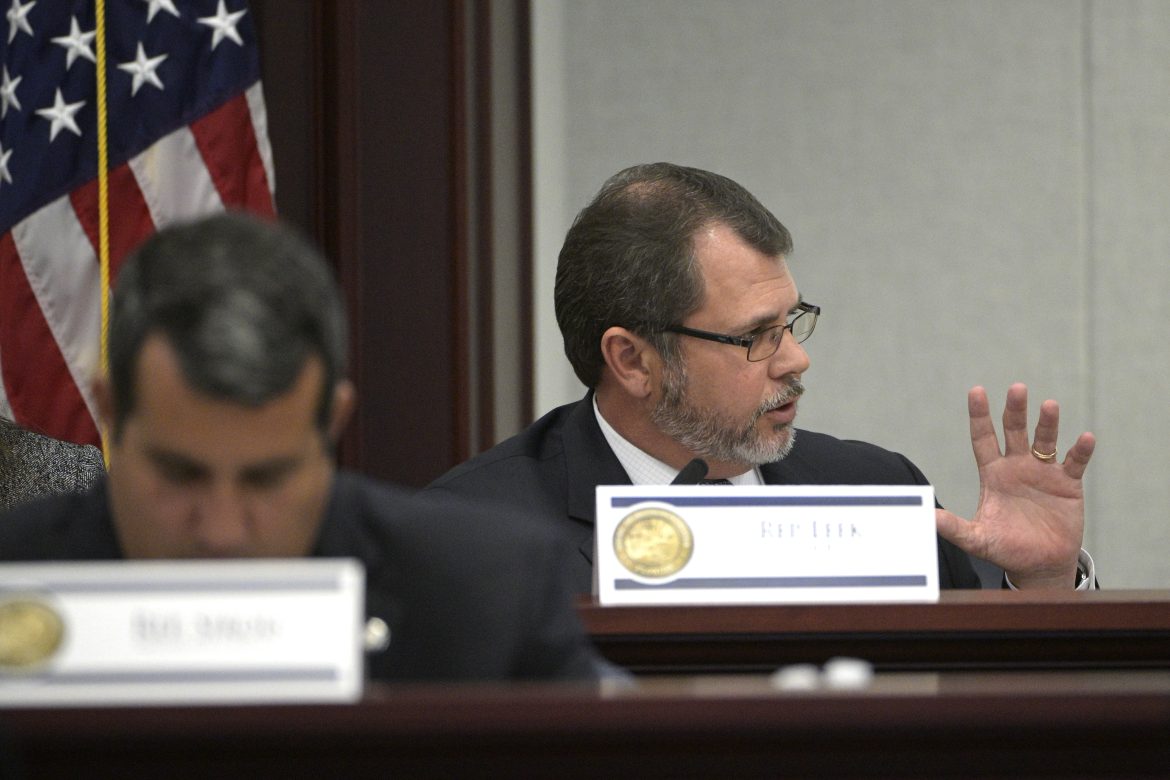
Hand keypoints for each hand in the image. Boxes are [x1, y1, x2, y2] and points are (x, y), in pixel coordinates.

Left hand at [935, 383, 1094, 588]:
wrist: (1039, 564)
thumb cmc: (1005, 548)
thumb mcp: (977, 538)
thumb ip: (955, 527)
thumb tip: (928, 518)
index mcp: (993, 473)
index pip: (983, 438)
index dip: (979, 415)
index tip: (976, 391)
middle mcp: (1017, 466)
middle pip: (1015, 431)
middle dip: (1015, 410)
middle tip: (1017, 388)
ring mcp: (1043, 472)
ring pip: (1045, 440)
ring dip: (1048, 424)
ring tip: (1049, 406)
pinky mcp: (1067, 484)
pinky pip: (1075, 462)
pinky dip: (1081, 450)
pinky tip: (1086, 438)